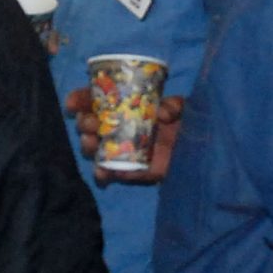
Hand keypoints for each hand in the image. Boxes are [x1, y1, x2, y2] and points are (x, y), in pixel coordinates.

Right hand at [67, 91, 185, 184]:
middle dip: (85, 123)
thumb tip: (162, 113)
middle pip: (90, 124)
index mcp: (125, 106)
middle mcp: (118, 126)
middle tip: (91, 124)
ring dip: (89, 145)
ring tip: (93, 143)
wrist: (199, 149)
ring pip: (94, 148)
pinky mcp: (129, 169)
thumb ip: (173, 105)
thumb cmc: (186, 122)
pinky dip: (103, 172)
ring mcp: (121, 149)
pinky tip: (103, 172)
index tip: (73, 103)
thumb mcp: (182, 107)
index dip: (80, 100)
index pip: (96, 100)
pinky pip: (109, 172)